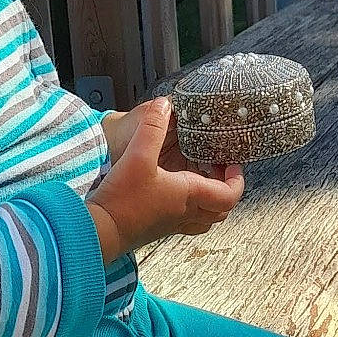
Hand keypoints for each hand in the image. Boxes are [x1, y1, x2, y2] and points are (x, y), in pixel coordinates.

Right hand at [88, 96, 242, 261]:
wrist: (100, 231)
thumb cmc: (121, 200)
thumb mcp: (137, 155)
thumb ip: (152, 128)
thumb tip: (164, 105)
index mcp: (189, 195)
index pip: (229, 195)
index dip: (237, 179)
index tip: (232, 163)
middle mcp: (186, 213)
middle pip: (221, 209)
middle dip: (226, 189)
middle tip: (218, 170)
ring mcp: (173, 224)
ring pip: (205, 219)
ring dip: (210, 202)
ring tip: (201, 180)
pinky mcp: (159, 228)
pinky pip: (187, 222)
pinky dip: (192, 209)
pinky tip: (176, 192)